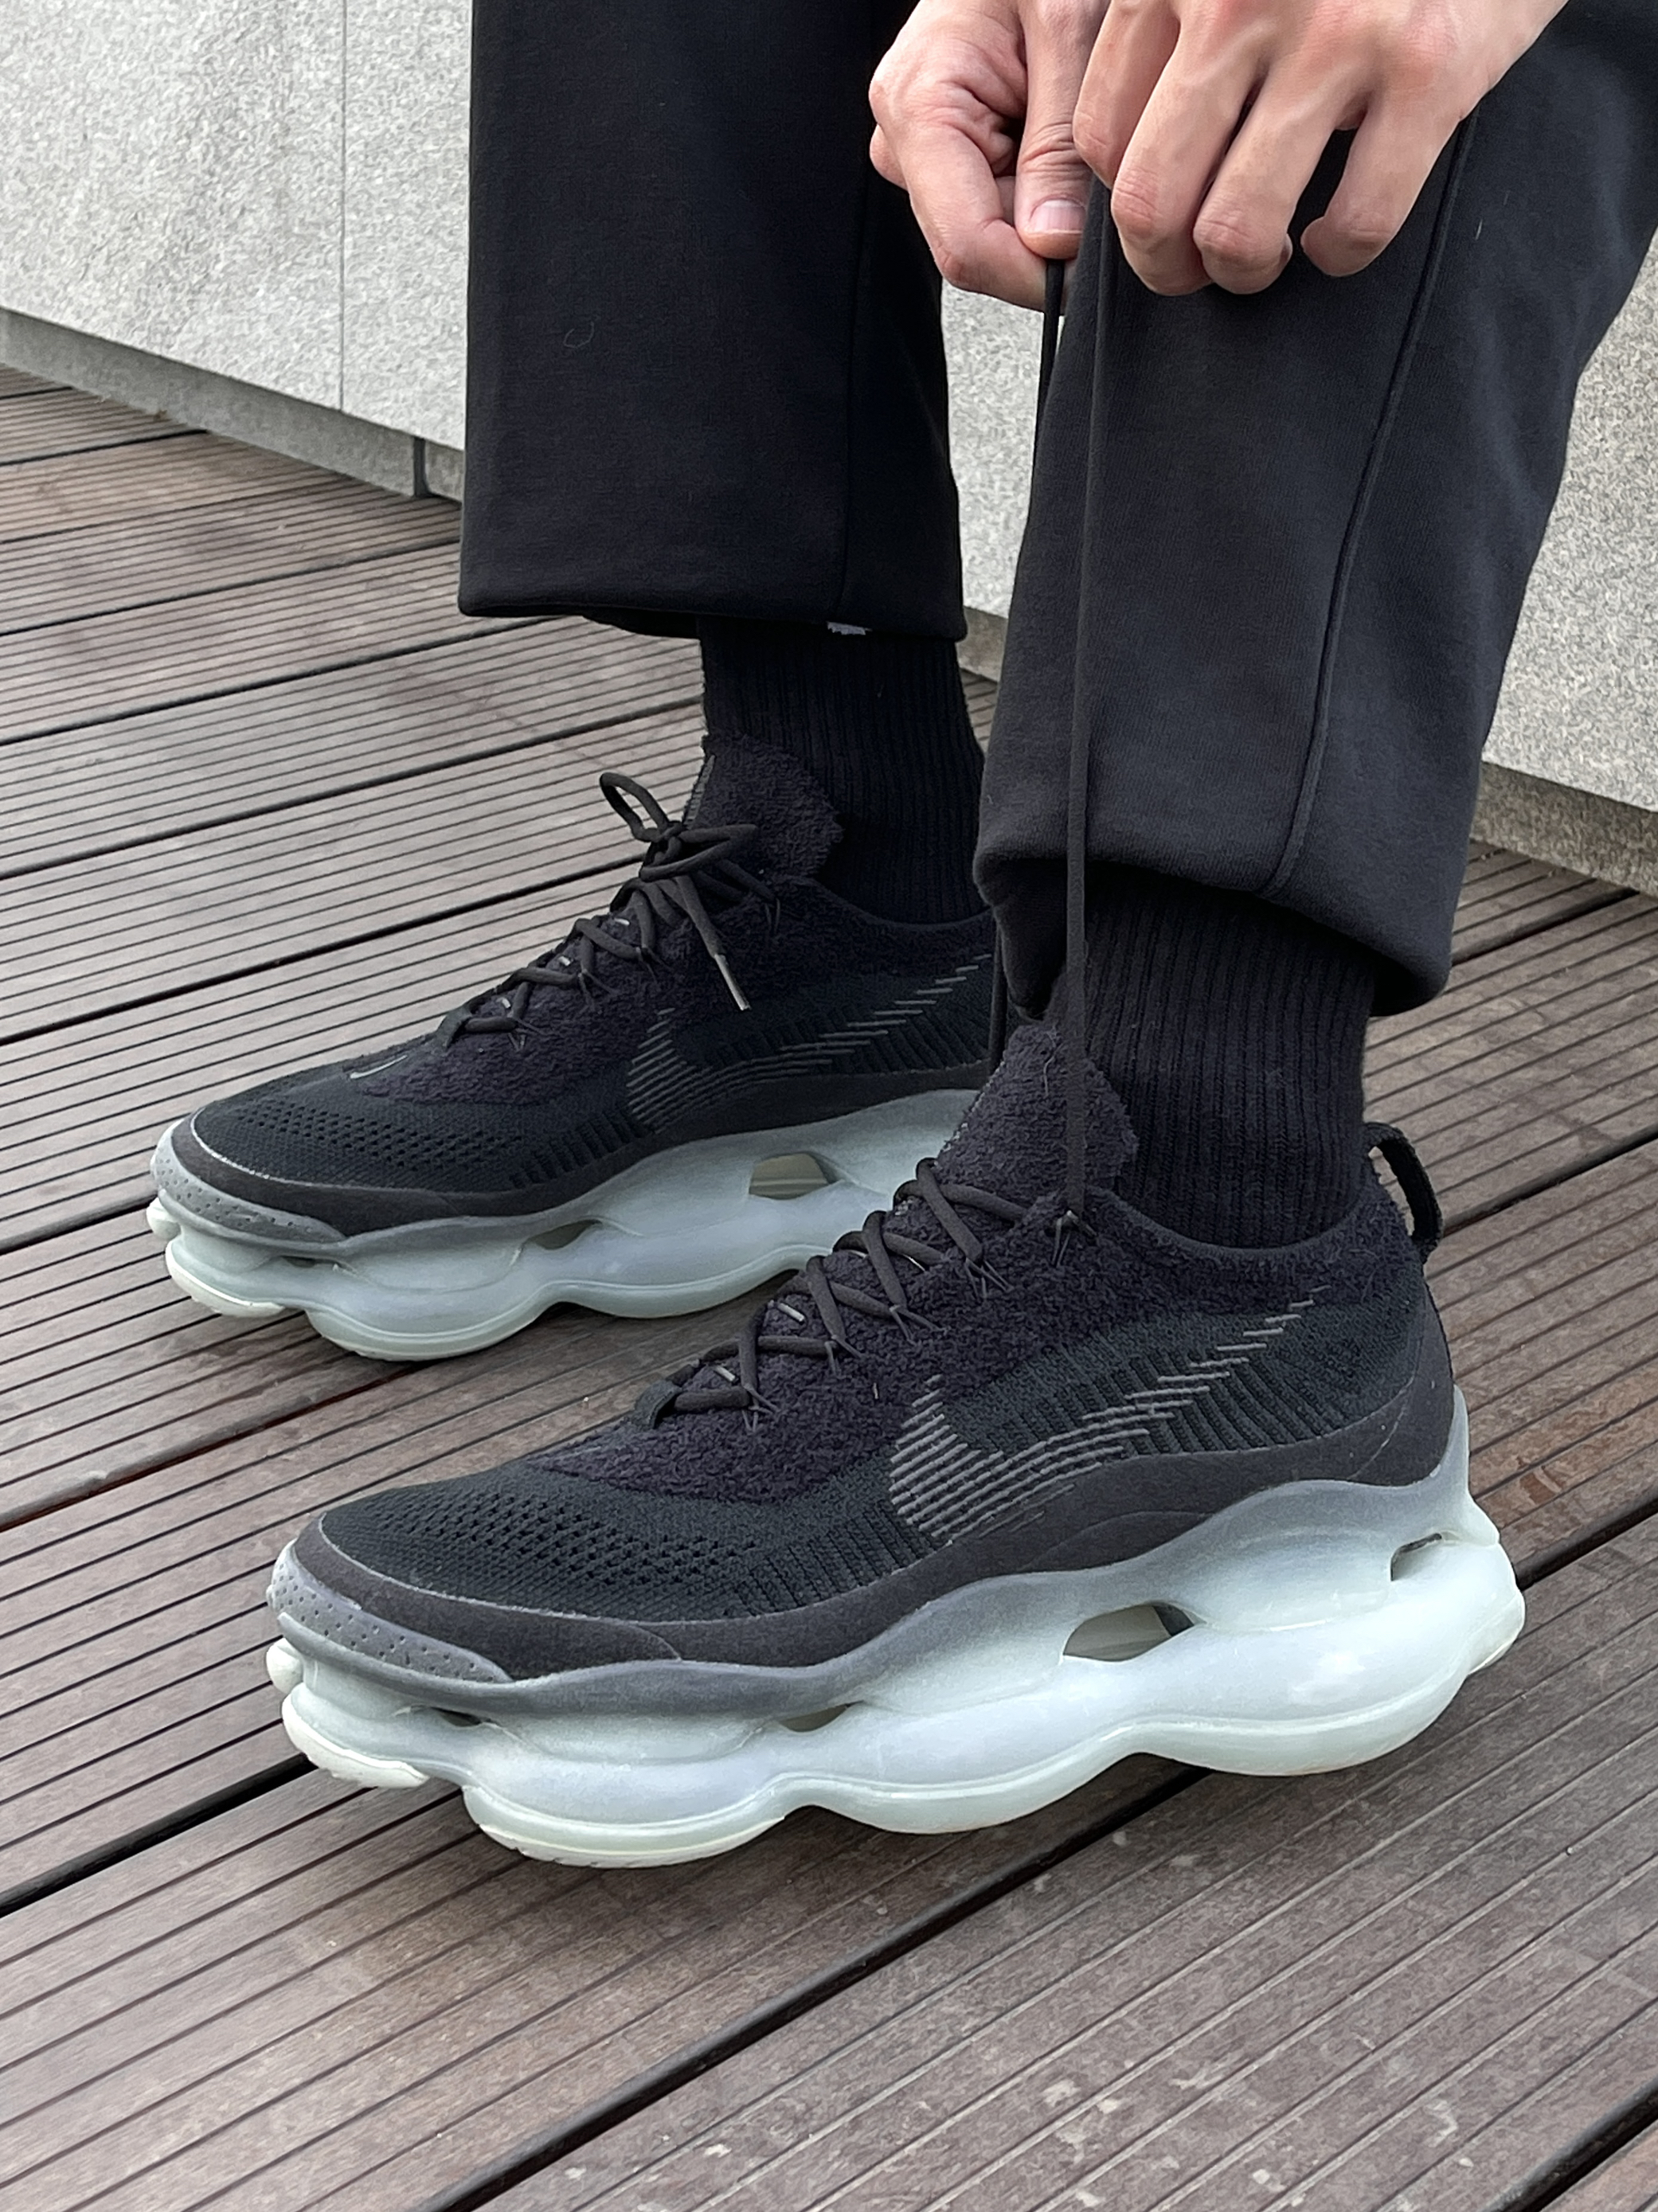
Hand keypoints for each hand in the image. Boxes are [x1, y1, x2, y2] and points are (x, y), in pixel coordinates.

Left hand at [871, 0, 1566, 307]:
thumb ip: (1179, 29)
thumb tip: (1130, 161)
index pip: (1101, 140)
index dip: (1126, 206)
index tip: (1163, 218)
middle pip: (1151, 201)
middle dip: (1166, 267)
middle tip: (1198, 270)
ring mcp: (1336, 34)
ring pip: (1237, 229)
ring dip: (1245, 272)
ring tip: (1266, 259)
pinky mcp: (1428, 67)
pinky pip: (1356, 221)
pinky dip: (1341, 254)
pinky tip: (1340, 237)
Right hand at [872, 0, 1107, 310]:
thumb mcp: (1069, 29)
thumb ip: (1059, 146)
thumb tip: (1053, 245)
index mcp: (919, 107)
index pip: (968, 245)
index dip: (1038, 274)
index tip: (1097, 267)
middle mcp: (906, 141)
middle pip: (981, 249)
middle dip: (1049, 235)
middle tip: (1102, 177)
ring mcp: (922, 154)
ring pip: (994, 235)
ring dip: (1050, 209)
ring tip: (1076, 137)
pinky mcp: (947, 156)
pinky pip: (1001, 207)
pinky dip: (1044, 189)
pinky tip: (1057, 140)